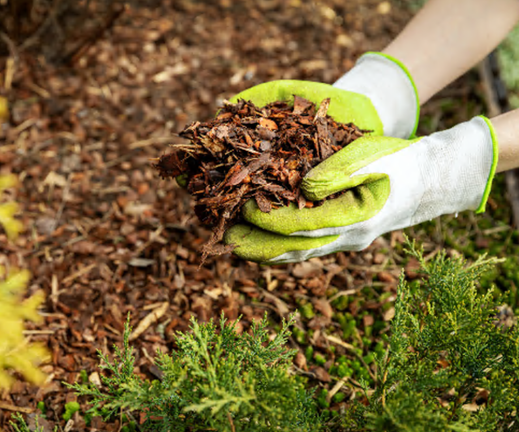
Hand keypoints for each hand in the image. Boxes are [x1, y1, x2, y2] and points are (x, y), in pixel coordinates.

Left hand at [224, 117, 496, 263]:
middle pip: (296, 247)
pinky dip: (282, 245)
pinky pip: (307, 246)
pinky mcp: (342, 238)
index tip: (244, 209)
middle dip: (260, 245)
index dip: (271, 219)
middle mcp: (349, 238)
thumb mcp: (372, 157)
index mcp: (356, 218)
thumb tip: (305, 187)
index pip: (303, 225)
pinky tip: (261, 241)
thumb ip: (339, 172)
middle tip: (226, 240)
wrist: (428, 181)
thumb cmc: (399, 162)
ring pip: (300, 252)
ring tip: (235, 243)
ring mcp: (346, 242)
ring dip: (267, 249)